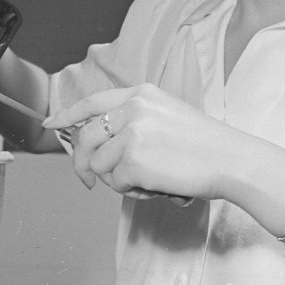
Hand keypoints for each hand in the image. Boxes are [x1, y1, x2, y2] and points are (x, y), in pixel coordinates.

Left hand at [43, 83, 237, 201]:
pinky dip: (132, 190)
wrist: (233, 161)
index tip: (52, 124)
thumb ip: (134, 121)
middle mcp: (133, 108)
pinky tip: (157, 185)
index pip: (92, 102)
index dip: (68, 115)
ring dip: (117, 180)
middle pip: (85, 137)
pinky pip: (116, 183)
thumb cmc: (206, 147)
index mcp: (141, 94)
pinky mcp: (134, 159)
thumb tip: (100, 143)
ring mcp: (132, 133)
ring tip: (147, 180)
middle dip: (82, 163)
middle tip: (88, 182)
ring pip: (99, 165)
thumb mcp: (168, 116)